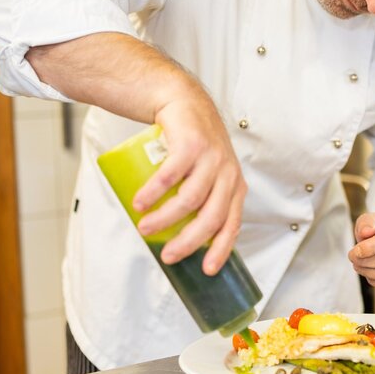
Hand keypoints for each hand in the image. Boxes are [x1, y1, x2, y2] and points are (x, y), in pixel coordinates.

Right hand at [134, 94, 245, 275]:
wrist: (183, 103)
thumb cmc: (192, 147)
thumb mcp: (207, 175)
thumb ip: (202, 201)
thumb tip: (177, 239)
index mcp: (234, 186)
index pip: (232, 224)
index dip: (221, 249)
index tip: (206, 270)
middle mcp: (227, 174)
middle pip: (211, 217)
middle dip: (187, 241)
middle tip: (167, 255)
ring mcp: (211, 159)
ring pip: (190, 199)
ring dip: (165, 219)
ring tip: (144, 227)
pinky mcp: (191, 145)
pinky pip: (171, 175)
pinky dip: (153, 192)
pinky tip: (140, 202)